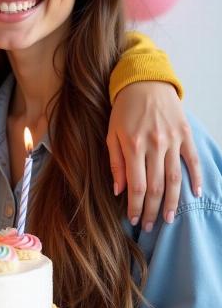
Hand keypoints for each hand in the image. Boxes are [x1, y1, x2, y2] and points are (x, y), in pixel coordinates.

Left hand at [107, 81, 200, 230]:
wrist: (145, 82)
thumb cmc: (123, 109)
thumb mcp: (111, 133)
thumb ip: (115, 162)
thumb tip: (119, 191)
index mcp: (132, 145)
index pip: (135, 185)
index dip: (134, 205)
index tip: (133, 219)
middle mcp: (154, 145)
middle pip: (155, 186)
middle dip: (151, 210)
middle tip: (149, 226)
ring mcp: (172, 140)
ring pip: (174, 178)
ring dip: (172, 202)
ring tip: (169, 220)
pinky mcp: (185, 134)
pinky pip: (192, 161)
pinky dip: (196, 179)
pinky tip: (195, 195)